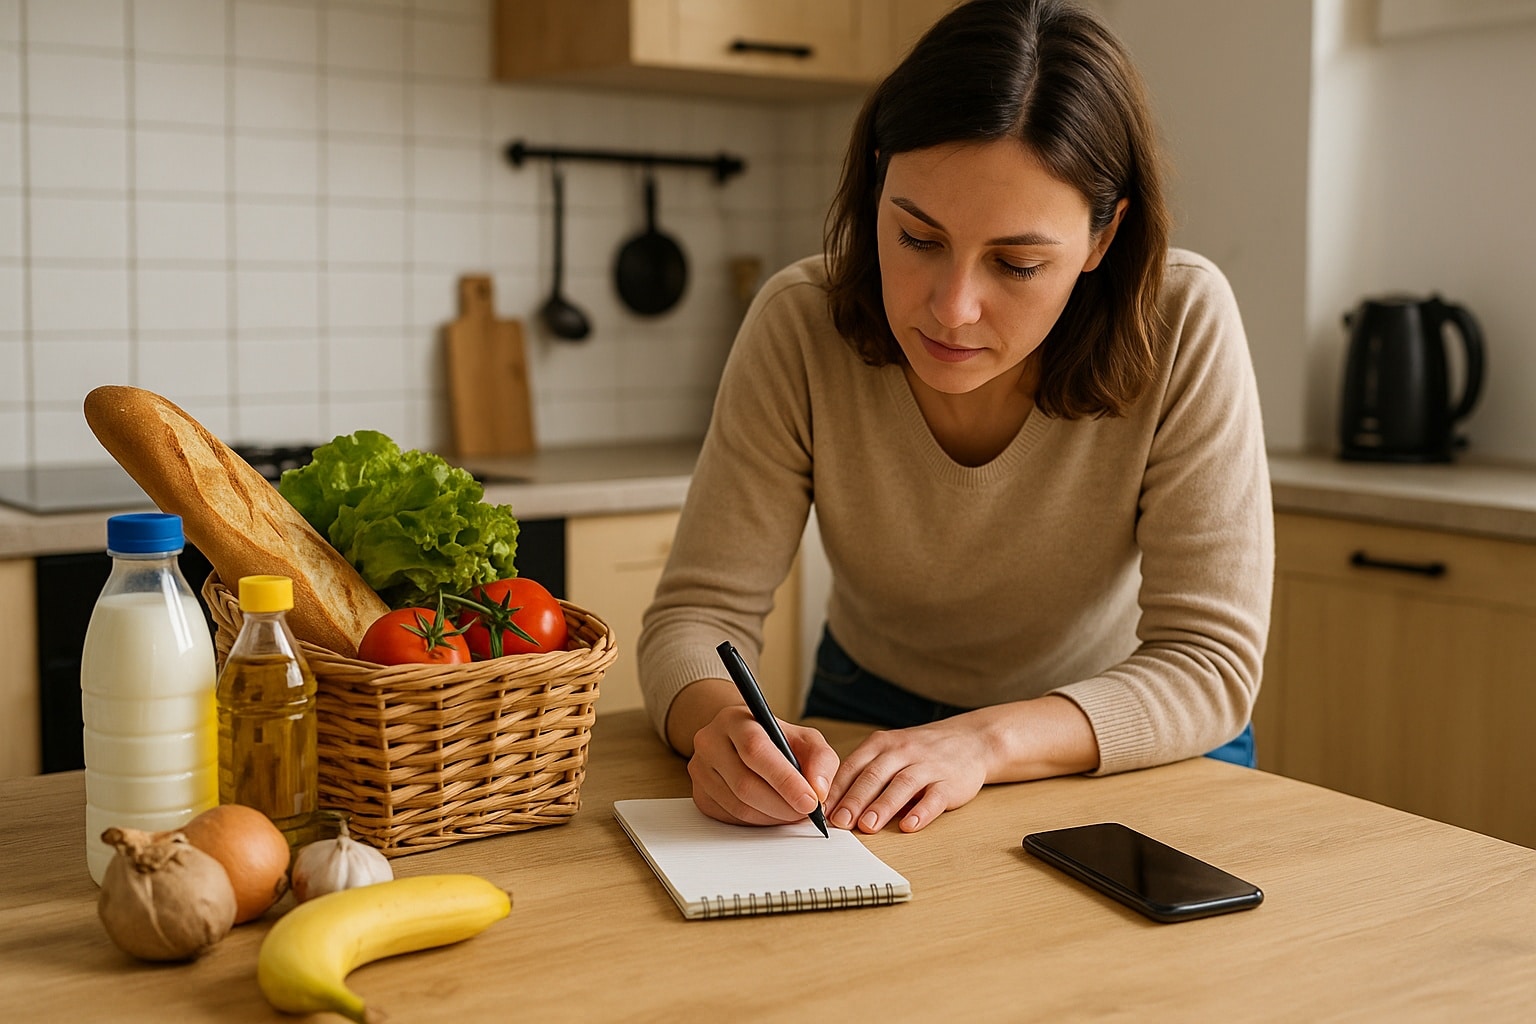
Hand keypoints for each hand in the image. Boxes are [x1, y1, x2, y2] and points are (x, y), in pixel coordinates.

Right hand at [688, 704, 840, 826]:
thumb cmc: (775, 739)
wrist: (739, 740)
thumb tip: (818, 790)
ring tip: (793, 811)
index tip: (810, 801)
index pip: (755, 750)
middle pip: (745, 783)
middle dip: (783, 805)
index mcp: (736, 720)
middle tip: (806, 811)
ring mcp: (700, 770)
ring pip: (739, 806)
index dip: (785, 779)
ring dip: (773, 816)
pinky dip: (759, 821)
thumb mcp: (804, 738)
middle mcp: (710, 742)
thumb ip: (820, 759)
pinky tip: (773, 812)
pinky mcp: (700, 795)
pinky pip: (731, 818)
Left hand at [825, 714, 994, 833]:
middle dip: (854, 800)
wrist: (970, 740)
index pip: (853, 766)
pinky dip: (921, 812)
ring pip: (902, 785)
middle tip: (839, 822)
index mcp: (882, 744)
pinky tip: (909, 826)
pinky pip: (934, 796)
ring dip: (883, 806)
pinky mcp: (950, 782)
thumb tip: (833, 806)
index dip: (836, 789)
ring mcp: (928, 765)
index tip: (821, 810)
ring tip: (867, 826)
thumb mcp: (890, 752)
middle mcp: (903, 751)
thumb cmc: (921, 752)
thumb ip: (865, 773)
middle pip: (874, 776)